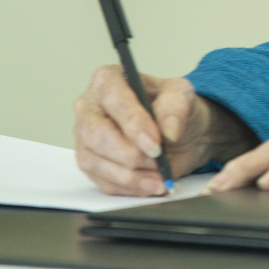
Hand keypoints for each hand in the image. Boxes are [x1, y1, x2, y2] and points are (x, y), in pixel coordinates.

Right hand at [73, 68, 252, 195]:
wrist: (180, 133)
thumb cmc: (174, 108)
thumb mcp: (183, 96)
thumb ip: (176, 107)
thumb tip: (169, 130)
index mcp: (108, 81)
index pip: (114, 100)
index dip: (134, 124)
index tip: (155, 144)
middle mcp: (90, 108)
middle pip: (96, 134)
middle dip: (130, 154)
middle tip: (158, 162)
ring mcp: (85, 137)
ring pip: (94, 161)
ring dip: (130, 176)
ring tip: (160, 178)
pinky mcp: (91, 163)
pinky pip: (102, 181)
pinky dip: (129, 188)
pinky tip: (150, 186)